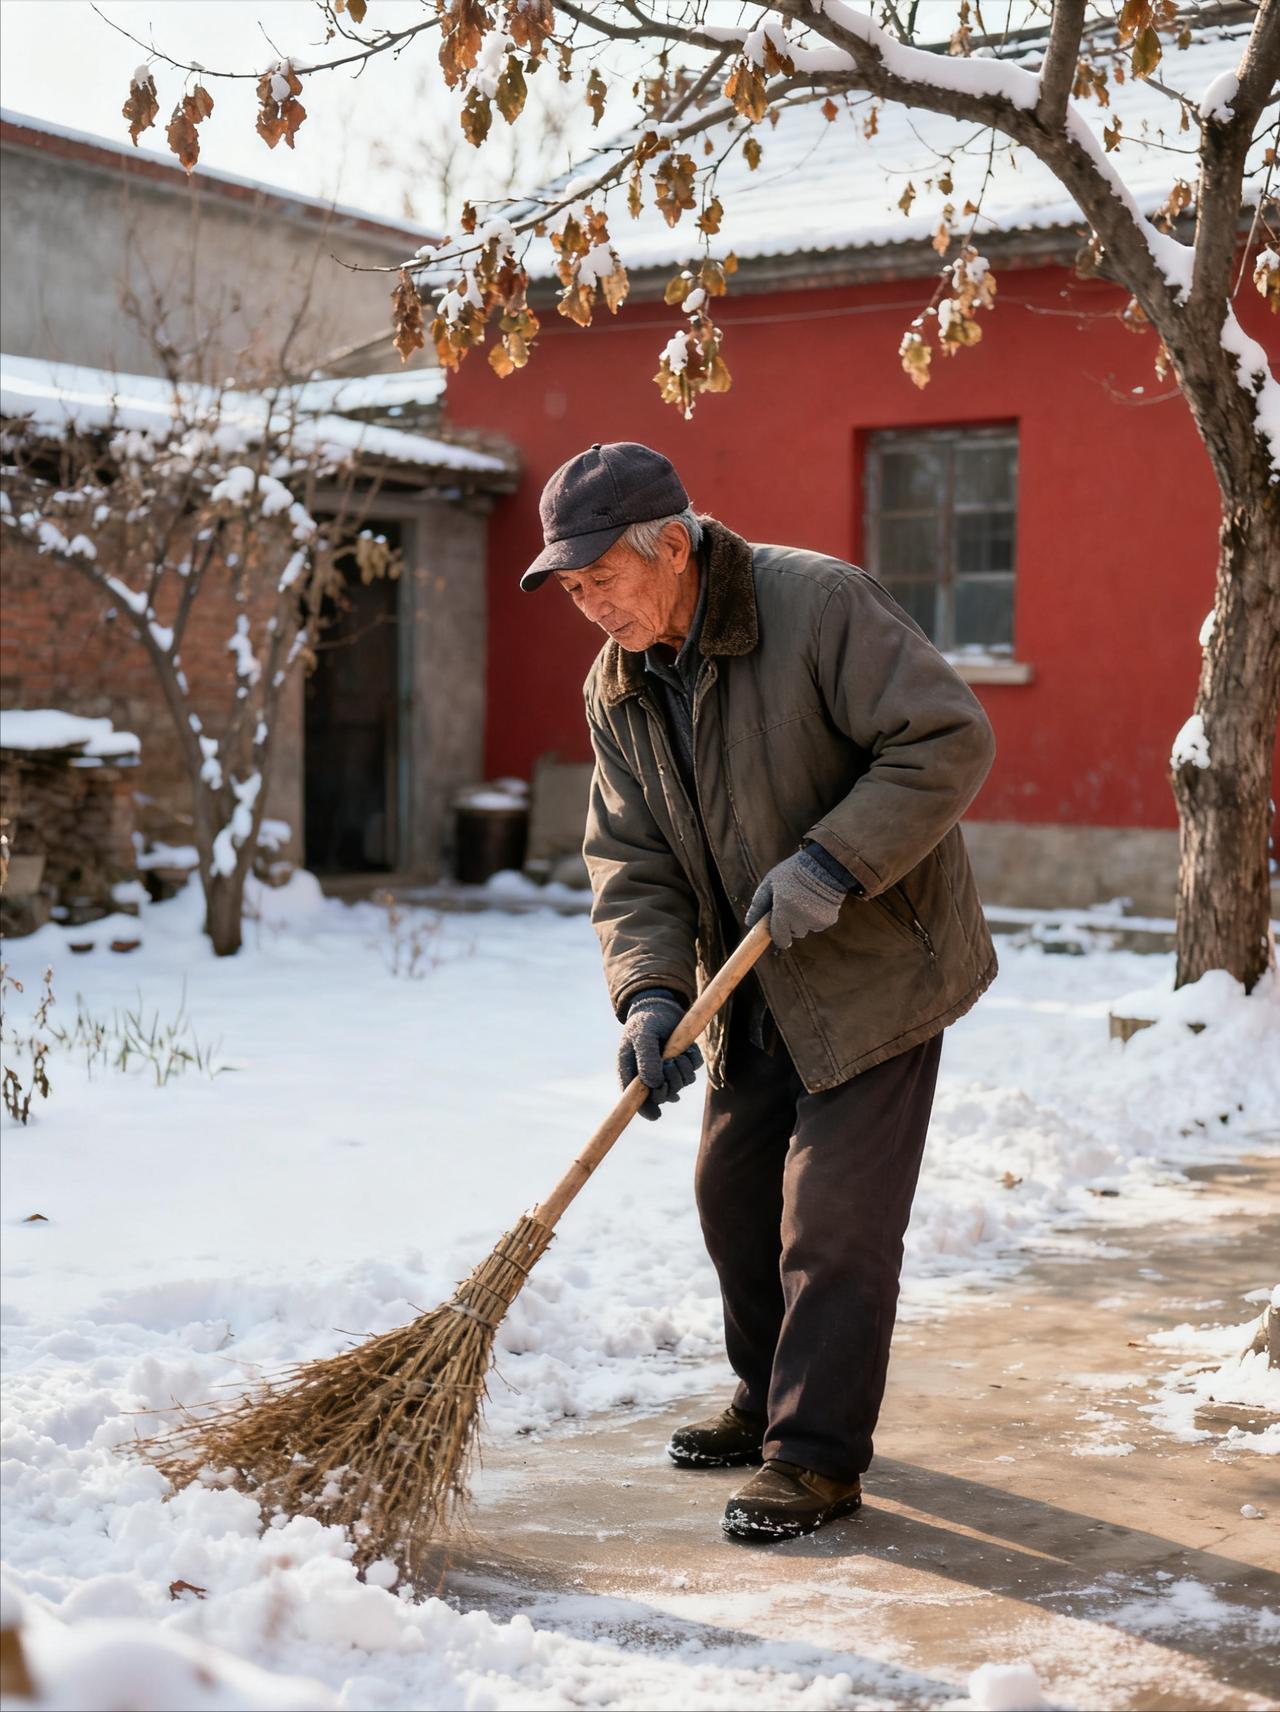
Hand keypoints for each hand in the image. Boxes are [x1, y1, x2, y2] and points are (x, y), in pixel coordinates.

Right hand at [618, 988, 702, 1120]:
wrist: (660, 1007)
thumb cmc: (645, 1022)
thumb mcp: (643, 1037)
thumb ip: (646, 1060)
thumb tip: (654, 1085)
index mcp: (631, 1075)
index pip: (636, 1102)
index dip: (647, 1110)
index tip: (658, 1114)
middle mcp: (648, 1077)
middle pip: (662, 1097)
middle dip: (670, 1084)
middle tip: (670, 1064)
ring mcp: (666, 1072)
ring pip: (680, 1086)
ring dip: (682, 1073)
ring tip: (678, 1055)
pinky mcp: (682, 1064)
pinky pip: (692, 1073)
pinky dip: (691, 1063)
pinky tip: (685, 1052)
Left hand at [745, 847, 849, 950]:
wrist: (825, 864)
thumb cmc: (794, 871)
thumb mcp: (771, 882)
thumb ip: (759, 903)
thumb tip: (749, 923)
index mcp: (784, 910)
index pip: (780, 938)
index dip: (778, 935)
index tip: (778, 930)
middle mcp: (800, 918)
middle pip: (794, 933)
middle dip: (791, 924)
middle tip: (792, 905)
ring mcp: (816, 920)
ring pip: (806, 929)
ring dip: (804, 920)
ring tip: (806, 900)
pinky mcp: (829, 920)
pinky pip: (818, 925)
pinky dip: (816, 916)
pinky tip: (817, 901)